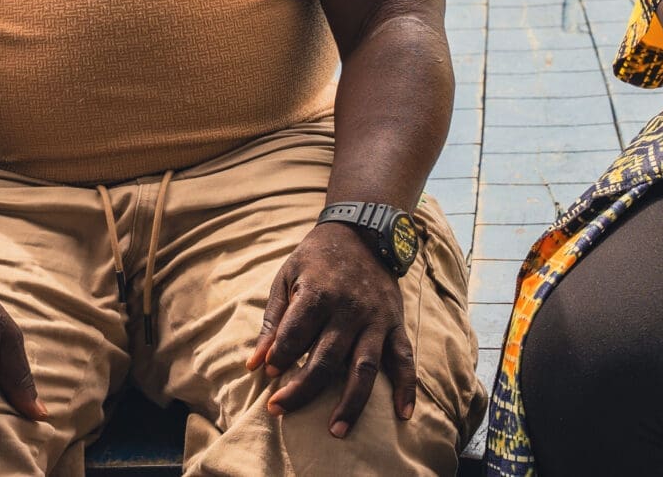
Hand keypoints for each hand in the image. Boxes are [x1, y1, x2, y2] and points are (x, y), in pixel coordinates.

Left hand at [248, 219, 417, 437]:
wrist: (363, 232)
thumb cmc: (316, 259)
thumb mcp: (287, 277)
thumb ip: (273, 321)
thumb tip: (255, 363)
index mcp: (319, 293)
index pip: (295, 335)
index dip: (278, 357)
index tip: (266, 372)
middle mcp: (350, 309)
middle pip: (325, 359)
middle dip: (300, 389)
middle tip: (277, 410)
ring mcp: (376, 318)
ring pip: (364, 367)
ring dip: (350, 401)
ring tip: (335, 430)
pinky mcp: (395, 322)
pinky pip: (404, 358)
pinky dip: (407, 386)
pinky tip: (403, 413)